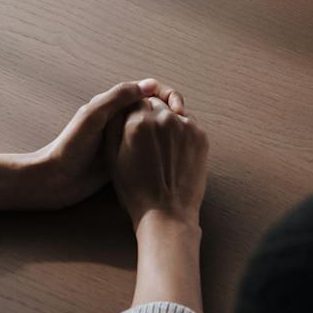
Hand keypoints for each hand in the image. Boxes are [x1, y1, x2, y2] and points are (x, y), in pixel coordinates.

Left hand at [0, 79, 179, 215]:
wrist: (54, 180)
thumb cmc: (70, 147)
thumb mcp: (93, 117)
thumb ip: (117, 98)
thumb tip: (149, 84)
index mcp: (113, 104)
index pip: (148, 89)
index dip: (167, 94)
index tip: (177, 109)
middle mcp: (119, 118)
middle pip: (154, 107)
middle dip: (173, 111)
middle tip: (185, 124)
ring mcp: (123, 139)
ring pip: (154, 128)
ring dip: (170, 129)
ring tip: (182, 139)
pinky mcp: (124, 157)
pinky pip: (149, 147)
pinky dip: (162, 147)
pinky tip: (172, 156)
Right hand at [106, 93, 208, 231]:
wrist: (167, 213)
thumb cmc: (135, 189)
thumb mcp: (112, 157)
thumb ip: (114, 125)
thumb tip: (120, 105)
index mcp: (137, 122)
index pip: (135, 99)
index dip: (132, 112)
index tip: (133, 125)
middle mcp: (163, 118)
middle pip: (154, 103)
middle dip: (149, 113)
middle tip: (147, 137)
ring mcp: (185, 125)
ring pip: (172, 111)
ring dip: (166, 121)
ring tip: (161, 147)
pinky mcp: (200, 135)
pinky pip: (188, 123)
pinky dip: (181, 130)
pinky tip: (174, 150)